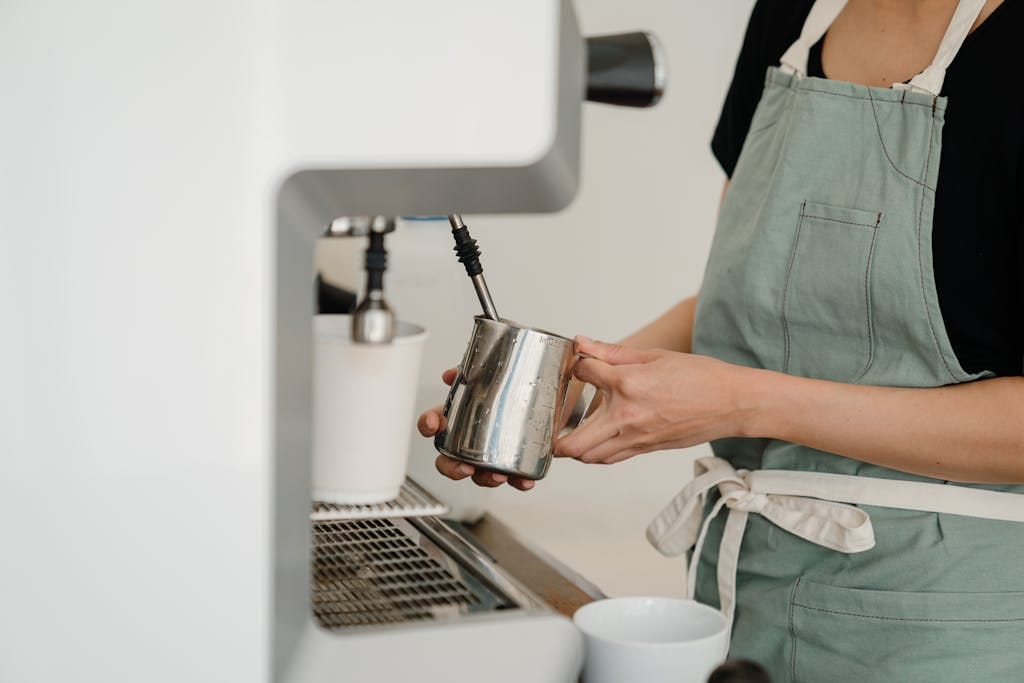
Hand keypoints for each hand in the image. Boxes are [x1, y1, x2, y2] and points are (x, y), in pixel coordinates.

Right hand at [417, 368, 535, 490]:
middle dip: (452, 468)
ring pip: (477, 475)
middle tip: (464, 467)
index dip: (428, 424)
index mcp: (462, 415)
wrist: (551, 398)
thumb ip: (474, 369)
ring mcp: (492, 453)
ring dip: (484, 479)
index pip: (436, 422)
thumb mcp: (498, 371)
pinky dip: (517, 482)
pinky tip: (525, 479)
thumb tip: (451, 373)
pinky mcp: (515, 461)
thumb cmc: (520, 384)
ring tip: (498, 475)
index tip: (434, 424)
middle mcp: (472, 438)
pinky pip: (512, 478)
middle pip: (449, 460)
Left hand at [554, 337, 757, 463]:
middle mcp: (627, 415)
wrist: (733, 403)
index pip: (583, 374)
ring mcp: (636, 437)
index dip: (576, 366)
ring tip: (568, 433)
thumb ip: (612, 352)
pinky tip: (595, 439)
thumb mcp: (654, 355)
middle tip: (549, 424)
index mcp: (628, 383)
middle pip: (574, 442)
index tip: (578, 363)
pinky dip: (597, 452)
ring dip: (574, 447)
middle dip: (555, 435)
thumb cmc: (701, 377)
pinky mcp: (645, 449)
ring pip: (590, 456)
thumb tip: (583, 344)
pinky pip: (611, 458)